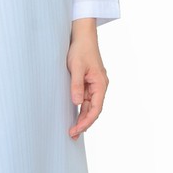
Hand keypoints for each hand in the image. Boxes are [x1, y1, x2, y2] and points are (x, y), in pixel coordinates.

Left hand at [67, 18, 107, 138]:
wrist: (83, 37)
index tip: (77, 129)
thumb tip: (77, 102)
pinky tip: (75, 118)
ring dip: (82, 119)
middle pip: (93, 110)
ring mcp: (94, 86)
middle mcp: (100, 87)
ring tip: (73, 131)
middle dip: (84, 124)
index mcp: (101, 84)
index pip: (96, 108)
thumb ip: (76, 85)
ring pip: (89, 107)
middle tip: (72, 135)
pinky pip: (85, 101)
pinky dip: (80, 110)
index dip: (87, 121)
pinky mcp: (88, 84)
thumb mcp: (77, 68)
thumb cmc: (81, 50)